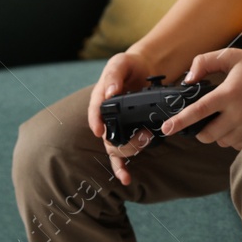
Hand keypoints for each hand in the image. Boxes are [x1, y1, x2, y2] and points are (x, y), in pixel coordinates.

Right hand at [88, 49, 168, 185]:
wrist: (143, 68)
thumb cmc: (128, 66)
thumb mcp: (120, 63)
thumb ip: (114, 75)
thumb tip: (111, 90)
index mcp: (100, 99)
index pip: (94, 112)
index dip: (96, 122)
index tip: (100, 130)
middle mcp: (105, 117)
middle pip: (107, 136)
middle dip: (123, 140)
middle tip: (144, 132)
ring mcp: (116, 127)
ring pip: (114, 148)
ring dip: (129, 150)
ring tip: (147, 139)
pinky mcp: (127, 133)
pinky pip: (121, 155)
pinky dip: (121, 168)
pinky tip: (125, 178)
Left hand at [160, 47, 241, 149]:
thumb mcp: (230, 55)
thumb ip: (204, 62)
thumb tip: (188, 80)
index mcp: (229, 93)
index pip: (199, 111)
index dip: (180, 121)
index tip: (166, 129)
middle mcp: (239, 112)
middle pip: (207, 135)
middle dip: (199, 130)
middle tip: (203, 118)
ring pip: (221, 141)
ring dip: (216, 134)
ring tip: (223, 117)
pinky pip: (236, 144)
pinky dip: (231, 137)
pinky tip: (235, 123)